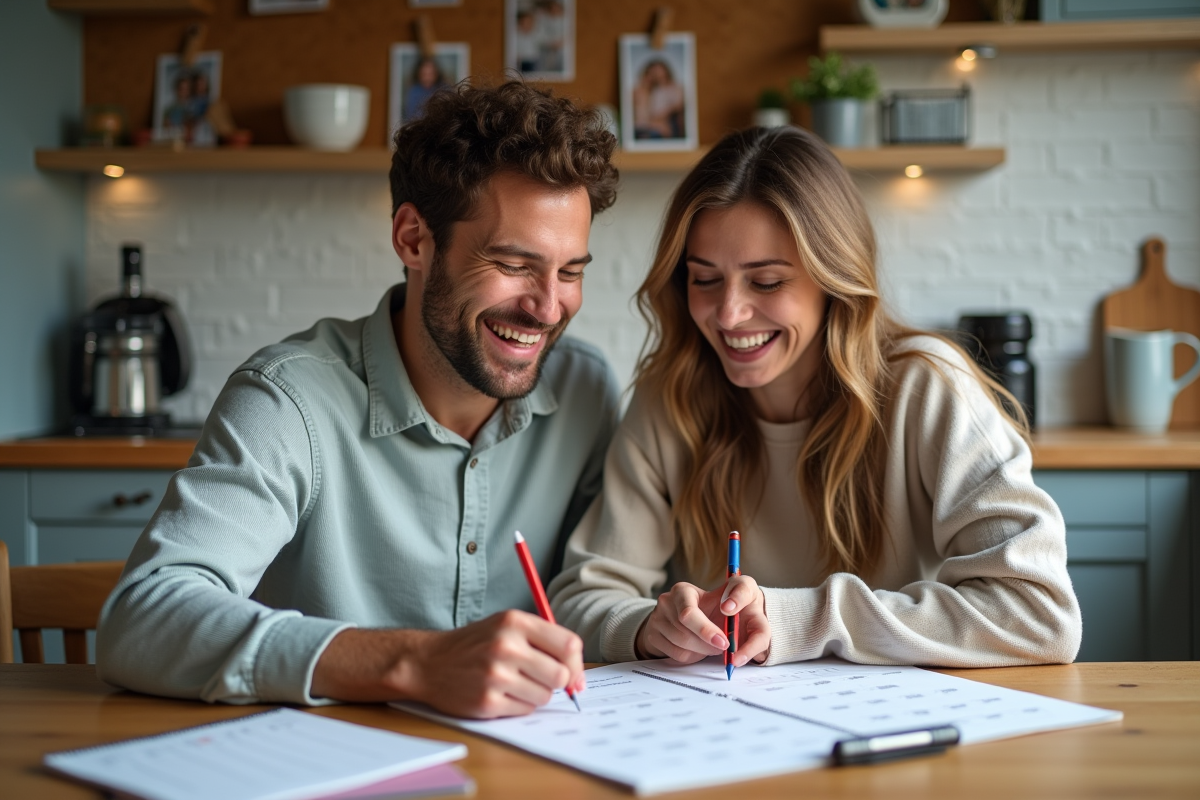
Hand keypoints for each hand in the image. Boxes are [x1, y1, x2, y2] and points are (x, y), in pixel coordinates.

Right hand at [311, 610, 584, 718]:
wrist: (429, 662)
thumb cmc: (475, 644)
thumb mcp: (507, 625)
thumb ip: (544, 640)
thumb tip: (578, 676)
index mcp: (515, 622)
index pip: (568, 645)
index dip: (576, 664)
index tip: (574, 675)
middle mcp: (506, 646)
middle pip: (560, 675)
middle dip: (556, 682)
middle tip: (539, 678)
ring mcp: (495, 675)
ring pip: (544, 695)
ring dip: (536, 694)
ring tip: (514, 683)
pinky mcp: (487, 702)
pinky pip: (525, 710)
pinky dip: (520, 705)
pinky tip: (502, 694)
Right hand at [635, 576, 769, 666]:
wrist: (688, 612)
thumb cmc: (714, 605)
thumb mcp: (728, 594)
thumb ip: (738, 597)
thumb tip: (733, 615)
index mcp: (682, 590)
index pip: (688, 614)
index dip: (706, 631)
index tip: (725, 642)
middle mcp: (665, 602)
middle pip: (684, 634)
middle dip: (708, 645)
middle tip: (724, 648)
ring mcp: (656, 619)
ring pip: (681, 646)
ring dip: (702, 651)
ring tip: (713, 646)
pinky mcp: (652, 635)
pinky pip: (676, 654)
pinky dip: (692, 656)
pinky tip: (700, 649)